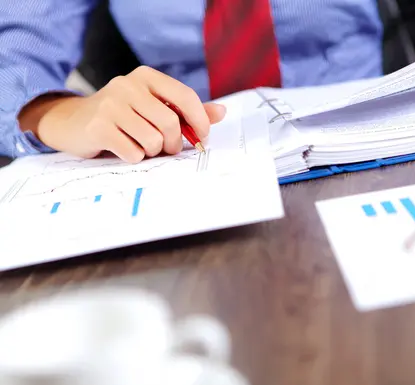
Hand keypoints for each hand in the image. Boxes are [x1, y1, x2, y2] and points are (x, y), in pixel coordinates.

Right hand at [23, 66, 225, 162]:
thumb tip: (222, 112)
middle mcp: (127, 86)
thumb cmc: (122, 116)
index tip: (202, 138)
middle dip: (173, 143)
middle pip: (170, 124)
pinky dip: (135, 158)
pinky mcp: (98, 127)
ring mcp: (110, 105)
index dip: (200, 121)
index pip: (185, 97)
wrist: (72, 122)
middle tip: (167, 148)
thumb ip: (186, 110)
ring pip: (153, 141)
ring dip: (152, 152)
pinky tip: (123, 149)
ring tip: (141, 146)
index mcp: (146, 77)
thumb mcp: (153, 106)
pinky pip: (134, 153)